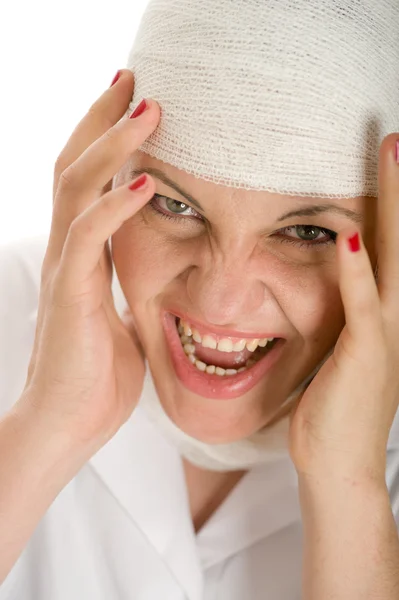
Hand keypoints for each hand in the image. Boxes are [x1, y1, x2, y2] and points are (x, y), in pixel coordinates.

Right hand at [19, 70, 159, 448]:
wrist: (70, 425)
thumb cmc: (97, 377)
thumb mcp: (125, 319)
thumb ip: (130, 288)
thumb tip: (155, 275)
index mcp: (86, 255)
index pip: (90, 180)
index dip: (108, 139)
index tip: (136, 104)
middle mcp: (70, 252)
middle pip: (76, 166)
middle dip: (103, 119)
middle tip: (133, 78)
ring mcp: (67, 270)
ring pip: (78, 189)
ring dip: (112, 145)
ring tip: (148, 108)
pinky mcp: (71, 296)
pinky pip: (89, 240)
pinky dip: (113, 207)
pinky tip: (144, 183)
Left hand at [288, 134, 398, 484]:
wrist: (339, 461)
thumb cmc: (335, 408)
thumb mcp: (342, 350)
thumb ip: (344, 314)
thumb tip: (331, 285)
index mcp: (389, 313)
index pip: (391, 247)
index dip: (393, 204)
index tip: (388, 162)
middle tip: (395, 138)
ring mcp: (388, 333)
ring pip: (394, 258)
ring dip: (393, 206)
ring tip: (390, 154)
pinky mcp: (367, 353)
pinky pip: (365, 305)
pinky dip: (357, 272)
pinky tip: (347, 236)